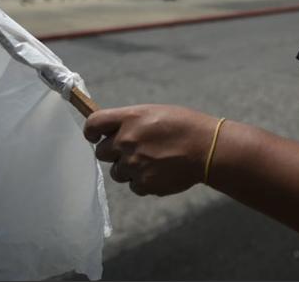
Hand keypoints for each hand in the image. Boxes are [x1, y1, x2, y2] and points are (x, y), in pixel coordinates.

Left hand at [84, 104, 218, 195]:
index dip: (91, 131)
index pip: (93, 123)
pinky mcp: (144, 184)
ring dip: (128, 168)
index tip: (94, 135)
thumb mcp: (154, 113)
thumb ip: (130, 121)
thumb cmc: (184, 125)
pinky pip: (133, 185)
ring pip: (117, 172)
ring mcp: (134, 164)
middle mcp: (127, 141)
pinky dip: (143, 181)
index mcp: (129, 118)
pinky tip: (160, 170)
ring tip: (152, 160)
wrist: (207, 148)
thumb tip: (112, 131)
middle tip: (133, 149)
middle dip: (113, 152)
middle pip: (101, 152)